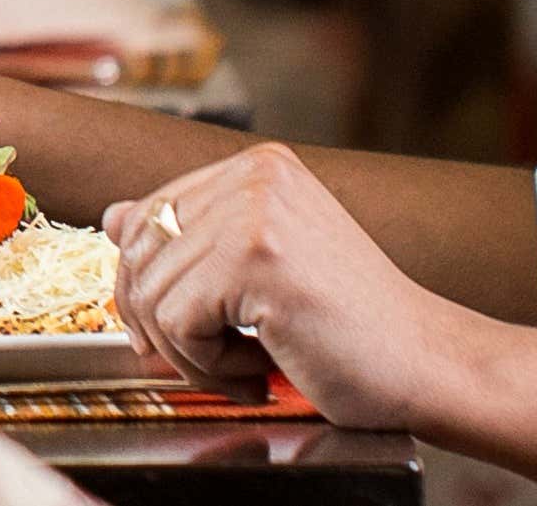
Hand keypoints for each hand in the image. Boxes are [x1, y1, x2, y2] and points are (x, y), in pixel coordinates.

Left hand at [106, 143, 478, 431]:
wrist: (424, 364)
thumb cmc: (349, 328)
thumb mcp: (259, 269)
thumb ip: (190, 238)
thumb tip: (112, 215)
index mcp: (258, 168)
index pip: (146, 216)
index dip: (145, 286)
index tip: (180, 331)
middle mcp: (255, 175)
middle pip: (138, 252)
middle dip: (158, 322)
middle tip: (211, 359)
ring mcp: (256, 212)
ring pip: (153, 295)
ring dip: (191, 353)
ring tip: (250, 364)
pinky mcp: (257, 258)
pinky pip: (177, 323)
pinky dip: (209, 365)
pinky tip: (260, 367)